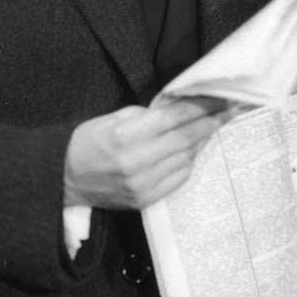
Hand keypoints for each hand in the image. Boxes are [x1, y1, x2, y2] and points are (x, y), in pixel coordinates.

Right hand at [63, 96, 226, 210]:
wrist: (64, 179)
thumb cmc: (85, 143)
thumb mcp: (110, 118)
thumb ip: (145, 114)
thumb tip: (177, 109)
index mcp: (125, 136)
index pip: (174, 118)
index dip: (202, 106)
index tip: (222, 97)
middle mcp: (136, 162)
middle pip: (186, 138)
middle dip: (212, 121)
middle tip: (232, 108)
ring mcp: (143, 183)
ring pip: (186, 158)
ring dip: (203, 140)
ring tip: (214, 124)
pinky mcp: (146, 198)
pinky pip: (179, 177)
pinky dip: (190, 160)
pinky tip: (193, 148)